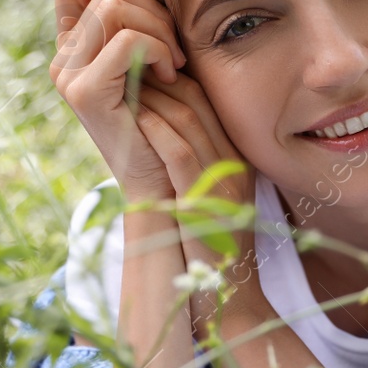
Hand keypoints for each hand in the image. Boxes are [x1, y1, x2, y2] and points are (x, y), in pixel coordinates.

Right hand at [50, 0, 188, 200]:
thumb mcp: (153, 55)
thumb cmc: (169, 114)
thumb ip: (142, 17)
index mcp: (74, 42)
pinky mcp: (84, 91)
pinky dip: (157, 50)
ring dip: (160, 30)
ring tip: (174, 64)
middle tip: (176, 48)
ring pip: (115, 7)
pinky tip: (168, 77)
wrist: (163, 176)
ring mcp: (68, 74)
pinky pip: (127, 40)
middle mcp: (63, 56)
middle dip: (155, 9)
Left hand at [134, 72, 259, 322]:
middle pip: (201, 104)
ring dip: (153, 99)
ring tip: (125, 87)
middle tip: (128, 70)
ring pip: (190, 122)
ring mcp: (225, 185)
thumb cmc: (209, 247)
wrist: (227, 298)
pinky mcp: (205, 205)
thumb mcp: (212, 194)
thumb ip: (197, 158)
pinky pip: (180, 155)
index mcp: (242, 159)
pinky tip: (135, 119)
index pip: (211, 103)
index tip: (145, 70)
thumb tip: (163, 121)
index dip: (177, 79)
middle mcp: (238, 166)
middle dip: (162, 81)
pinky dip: (156, 131)